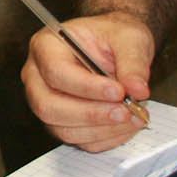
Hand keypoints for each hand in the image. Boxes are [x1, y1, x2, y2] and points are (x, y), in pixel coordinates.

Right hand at [19, 11, 155, 151]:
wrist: (116, 46)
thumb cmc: (114, 36)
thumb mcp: (129, 38)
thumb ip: (133, 61)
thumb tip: (138, 90)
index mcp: (46, 46)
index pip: (56, 72)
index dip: (87, 87)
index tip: (119, 91)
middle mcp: (38, 76)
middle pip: (48, 106)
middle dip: (90, 114)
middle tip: (125, 111)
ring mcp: (46, 101)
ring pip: (62, 128)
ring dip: (101, 129)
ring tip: (132, 117)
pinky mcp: (61, 121)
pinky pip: (78, 140)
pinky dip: (105, 138)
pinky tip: (126, 126)